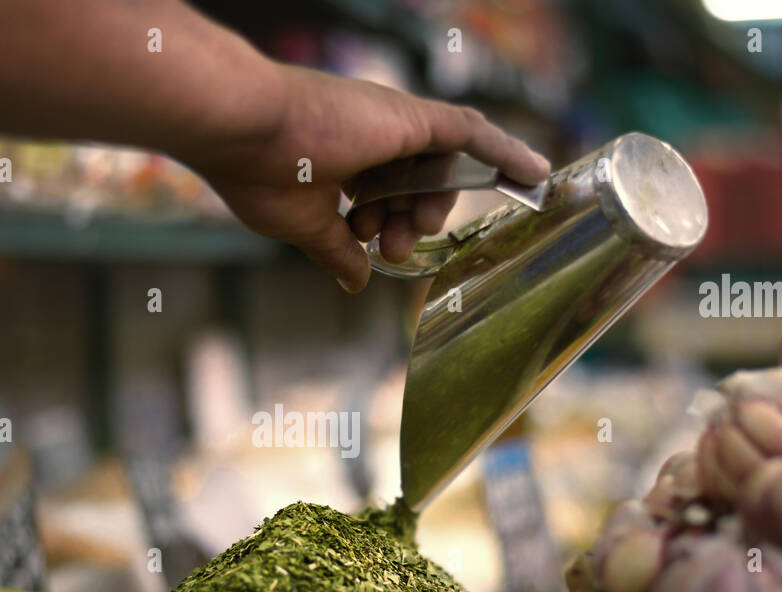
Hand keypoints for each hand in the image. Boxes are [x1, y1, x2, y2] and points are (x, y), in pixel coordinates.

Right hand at [182, 64, 549, 292]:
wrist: (244, 130)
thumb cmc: (257, 173)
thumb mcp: (302, 225)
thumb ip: (336, 250)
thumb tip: (357, 282)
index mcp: (343, 161)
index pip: (386, 194)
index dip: (387, 227)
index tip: (375, 249)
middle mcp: (372, 137)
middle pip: (418, 184)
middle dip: (411, 221)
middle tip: (393, 247)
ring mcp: (394, 125)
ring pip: (440, 169)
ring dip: (434, 207)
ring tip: (408, 232)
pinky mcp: (412, 119)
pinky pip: (472, 136)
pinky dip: (505, 154)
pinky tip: (537, 174)